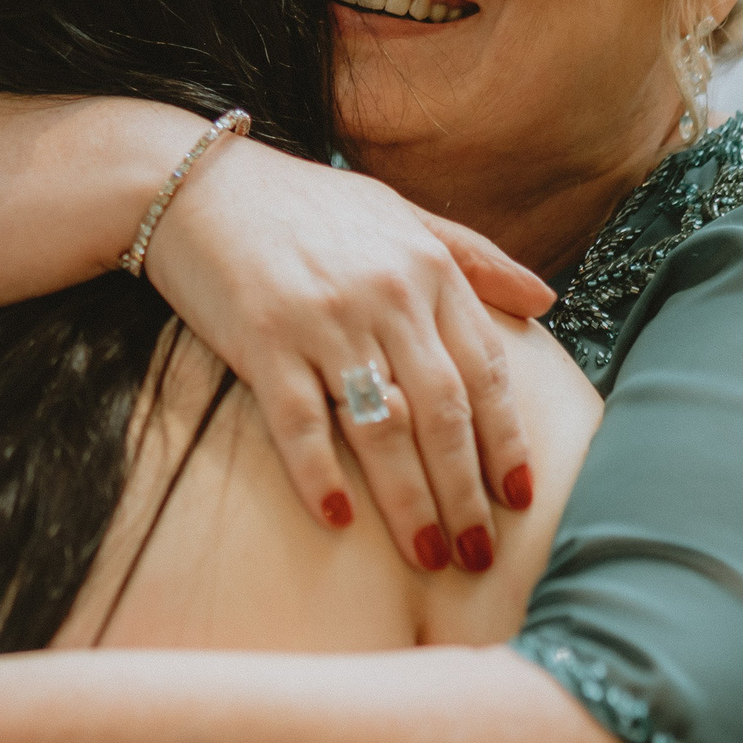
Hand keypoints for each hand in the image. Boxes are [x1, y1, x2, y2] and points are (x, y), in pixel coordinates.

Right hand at [141, 138, 548, 572]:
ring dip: (410, 500)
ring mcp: (324, 320)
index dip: (507, 441)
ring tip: (427, 556)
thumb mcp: (400, 214)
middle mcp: (385, 296)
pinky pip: (299, 423)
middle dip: (466, 492)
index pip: (484, 370)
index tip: (519, 498)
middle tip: (478, 554)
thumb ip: (473, 257)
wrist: (197, 185)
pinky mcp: (262, 340)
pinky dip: (320, 474)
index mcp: (426, 269)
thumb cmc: (303, 204)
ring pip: (383, 427)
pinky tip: (338, 519)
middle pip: (443, 412)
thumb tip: (546, 300)